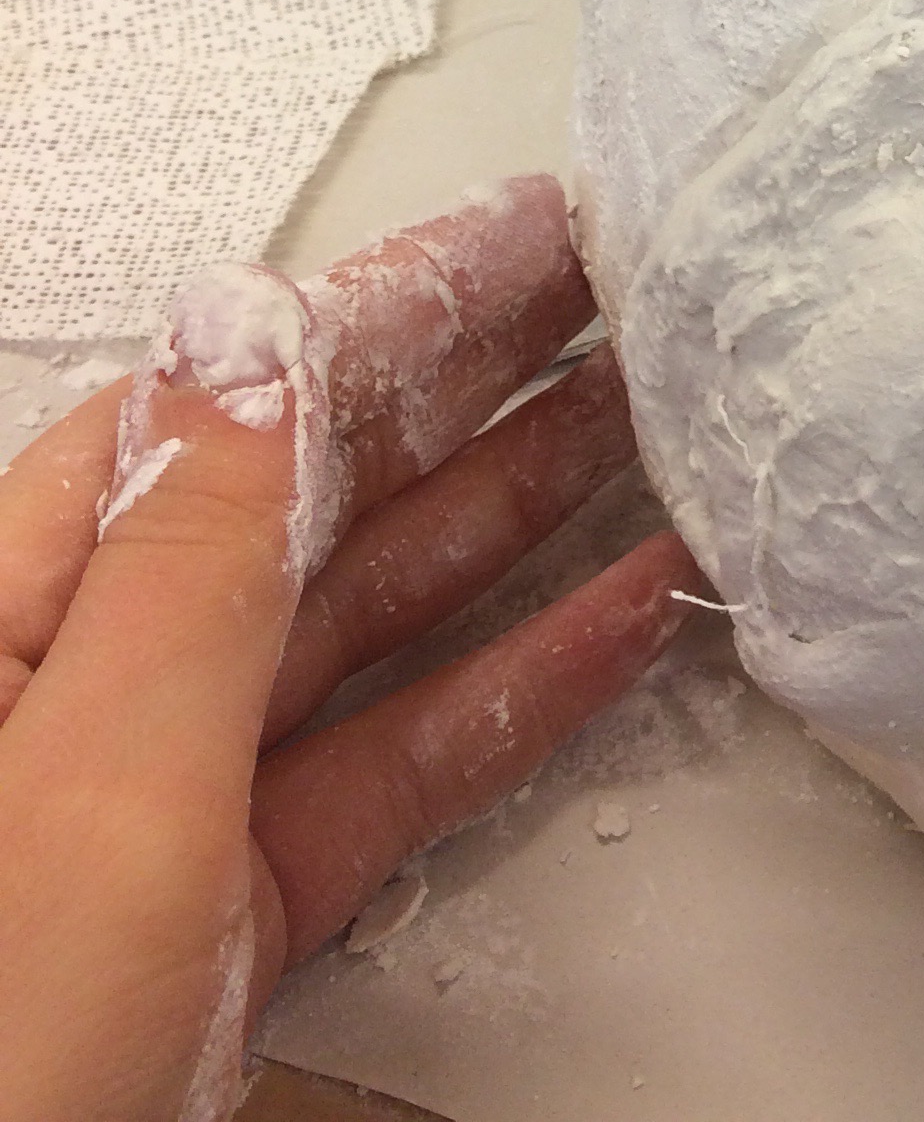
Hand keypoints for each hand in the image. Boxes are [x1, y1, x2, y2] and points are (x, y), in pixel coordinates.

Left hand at [0, 178, 692, 1121]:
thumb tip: (250, 334)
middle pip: (309, 493)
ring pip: (370, 615)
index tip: (522, 233)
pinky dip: (515, 689)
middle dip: (468, 384)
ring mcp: (162, 799)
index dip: (387, 308)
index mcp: (10, 614)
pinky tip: (615, 622)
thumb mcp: (91, 782)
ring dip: (516, 514)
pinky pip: (397, 761)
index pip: (229, 407)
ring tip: (644, 420)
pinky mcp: (233, 908)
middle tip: (609, 290)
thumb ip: (192, 557)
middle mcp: (83, 684)